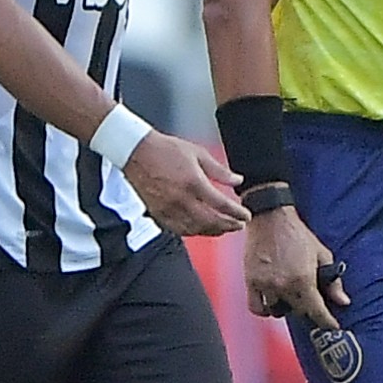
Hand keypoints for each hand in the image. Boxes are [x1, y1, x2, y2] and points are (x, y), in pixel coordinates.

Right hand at [124, 132, 248, 236]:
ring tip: (225, 228)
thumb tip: (238, 181)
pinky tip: (202, 229)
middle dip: (228, 225)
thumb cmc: (166, 150)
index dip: (237, 212)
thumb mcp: (198, 154)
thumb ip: (220, 171)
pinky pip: (179, 229)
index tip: (245, 215)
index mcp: (194, 183)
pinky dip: (194, 231)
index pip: (221, 205)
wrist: (137, 153)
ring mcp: (169, 209)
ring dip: (213, 231)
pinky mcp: (158, 214)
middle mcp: (181, 199)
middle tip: (239, 225)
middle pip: (211, 221)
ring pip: (196, 229)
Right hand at [244, 206, 348, 326]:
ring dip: (285, 307)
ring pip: (276, 311)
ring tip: (290, 296)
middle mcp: (284, 286)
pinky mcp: (251, 281)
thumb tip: (343, 302)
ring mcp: (266, 285)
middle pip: (298, 312)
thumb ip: (333, 281)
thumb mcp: (322, 254)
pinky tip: (271, 301)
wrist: (271, 218)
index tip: (332, 326)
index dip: (327, 322)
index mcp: (304, 280)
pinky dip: (264, 309)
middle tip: (309, 299)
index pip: (317, 311)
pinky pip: (256, 307)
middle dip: (306, 309)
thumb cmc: (298, 235)